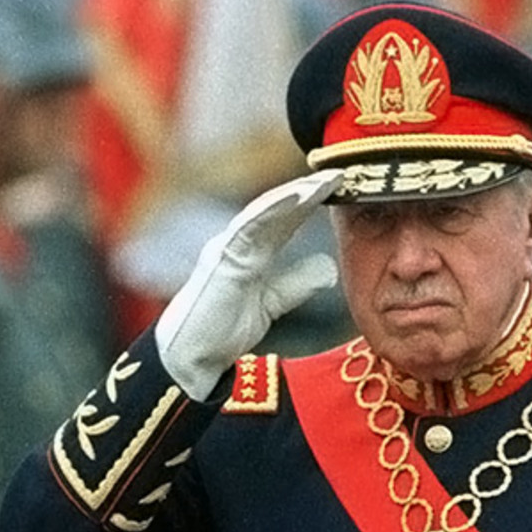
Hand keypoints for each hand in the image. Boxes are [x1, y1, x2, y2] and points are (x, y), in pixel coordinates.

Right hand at [155, 171, 339, 400]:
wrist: (190, 357)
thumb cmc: (221, 330)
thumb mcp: (272, 302)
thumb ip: (296, 283)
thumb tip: (330, 268)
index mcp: (250, 250)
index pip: (285, 220)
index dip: (311, 202)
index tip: (341, 188)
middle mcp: (237, 242)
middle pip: (277, 208)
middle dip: (308, 190)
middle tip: (340, 173)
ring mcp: (227, 247)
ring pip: (265, 211)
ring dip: (294, 194)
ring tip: (323, 181)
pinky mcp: (221, 259)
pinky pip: (248, 227)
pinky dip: (271, 210)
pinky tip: (295, 197)